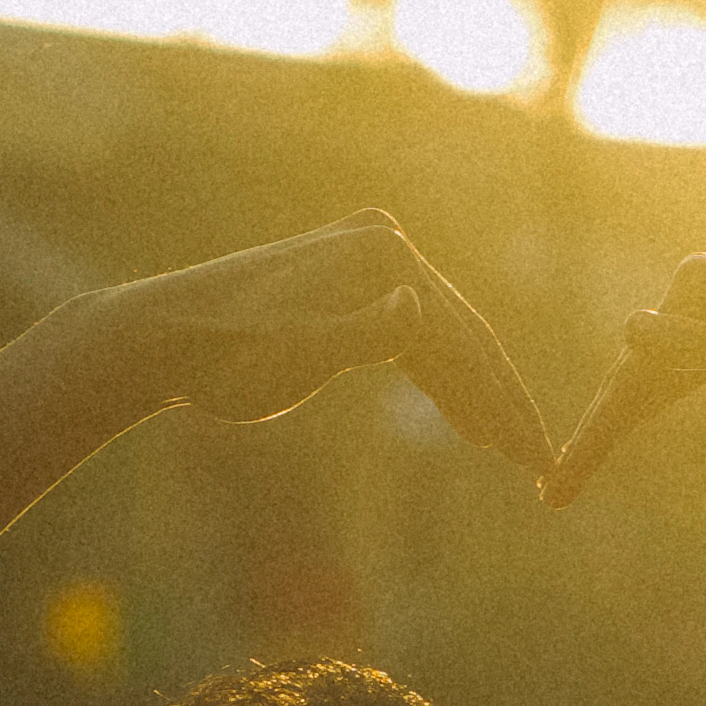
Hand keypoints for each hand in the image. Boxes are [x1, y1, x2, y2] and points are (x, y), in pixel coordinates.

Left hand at [72, 211, 553, 476]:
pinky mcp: (353, 278)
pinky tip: (466, 421)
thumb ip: (361, 334)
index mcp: (380, 253)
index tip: (535, 459)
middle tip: (543, 464)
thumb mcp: (295, 356)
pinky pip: (414, 335)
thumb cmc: (225, 359)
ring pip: (443, 337)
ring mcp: (369, 256)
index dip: (504, 405)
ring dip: (478, 397)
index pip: (462, 338)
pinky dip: (440, 379)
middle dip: (503, 404)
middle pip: (463, 334)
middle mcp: (383, 241)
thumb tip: (421, 309)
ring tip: (514, 454)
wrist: (161, 338)